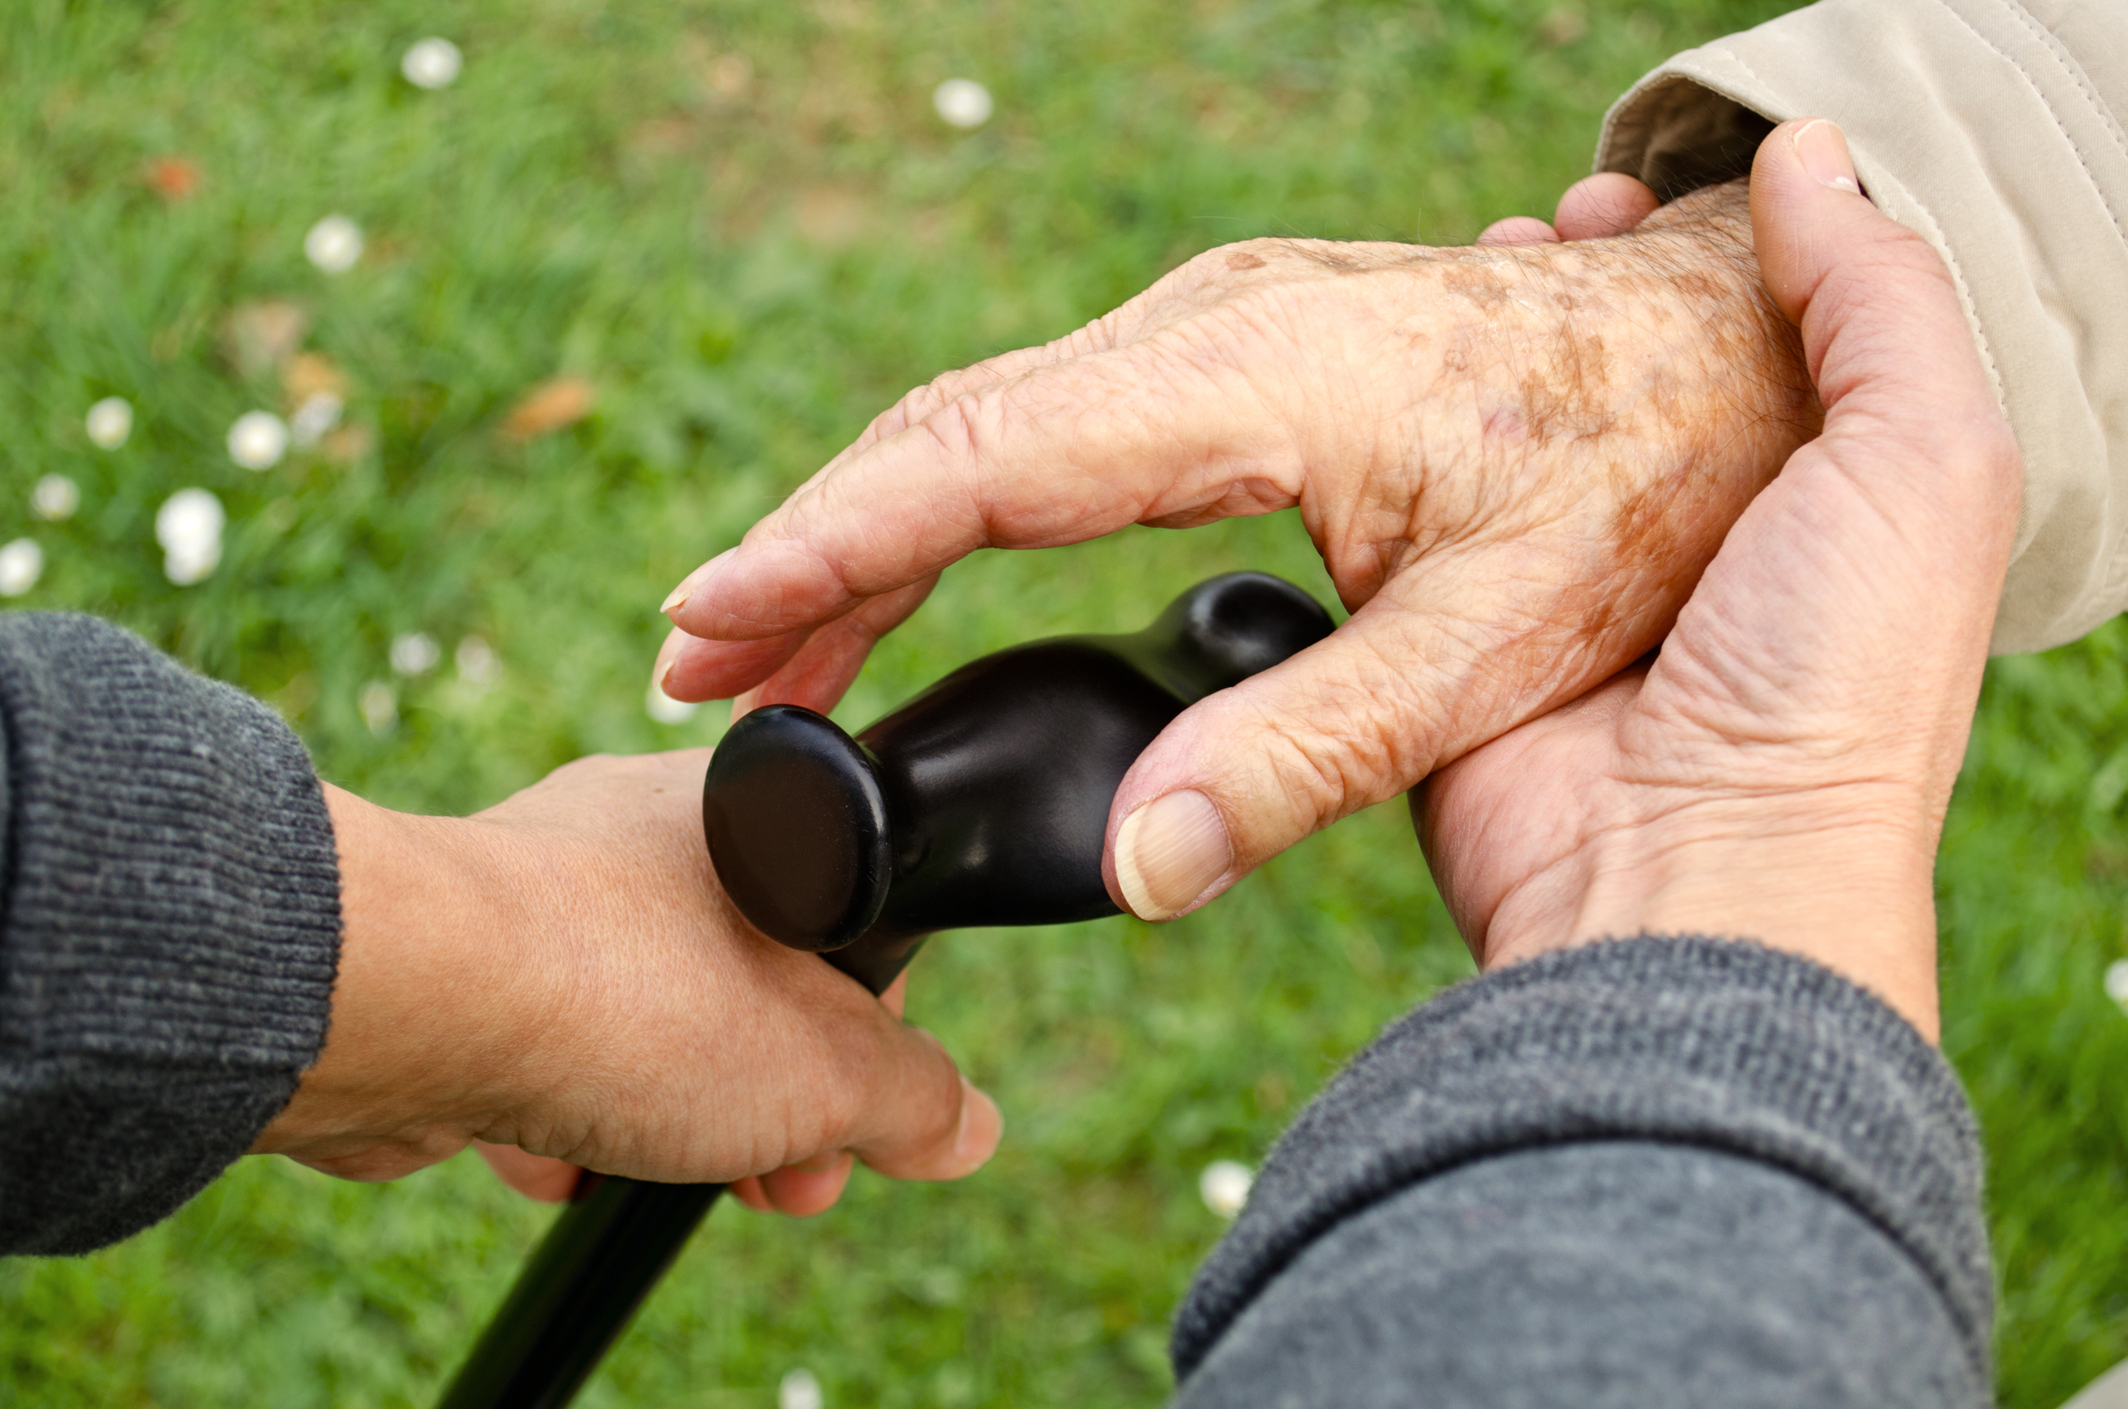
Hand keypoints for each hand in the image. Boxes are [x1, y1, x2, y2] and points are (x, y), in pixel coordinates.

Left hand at [249, 750, 1001, 1216]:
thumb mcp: (827, 1066)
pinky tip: (560, 1164)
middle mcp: (643, 832)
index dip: (871, 1035)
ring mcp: (543, 894)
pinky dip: (560, 1118)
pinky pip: (542, 1049)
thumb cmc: (627, 989)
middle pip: (747, 983)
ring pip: (643, 1025)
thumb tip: (963, 1128)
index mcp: (753, 807)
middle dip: (772, 1102)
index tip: (864, 1115)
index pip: (851, 919)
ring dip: (668, 1119)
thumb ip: (912, 1098)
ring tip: (665, 1175)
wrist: (407, 999)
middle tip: (785, 1178)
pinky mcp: (461, 964)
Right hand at [652, 176, 1816, 925]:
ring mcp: (1217, 324)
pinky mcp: (1231, 348)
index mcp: (1253, 382)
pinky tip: (907, 569)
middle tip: (695, 669)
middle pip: (946, 435)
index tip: (710, 624)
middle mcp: (1210, 327)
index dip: (829, 549)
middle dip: (808, 553)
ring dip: (866, 528)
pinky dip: (950, 499)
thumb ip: (1305, 753)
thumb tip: (1132, 871)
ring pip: (983, 421)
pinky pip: (1049, 419)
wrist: (1734, 359)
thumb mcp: (1491, 639)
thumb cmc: (1646, 486)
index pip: (978, 464)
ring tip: (765, 641)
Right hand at [1417, 120, 2021, 1038]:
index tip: (1623, 202)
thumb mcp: (1923, 461)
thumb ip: (1879, 303)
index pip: (1737, 340)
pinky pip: (1405, 546)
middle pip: (1607, 384)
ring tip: (1456, 279)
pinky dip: (1390, 473)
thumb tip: (1803, 160)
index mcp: (1799, 498)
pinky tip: (1383, 405)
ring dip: (1472, 364)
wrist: (1690, 877)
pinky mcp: (1445, 657)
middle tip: (1529, 232)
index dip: (1681, 259)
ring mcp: (1555, 603)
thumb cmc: (1833, 682)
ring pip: (1500, 452)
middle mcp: (1678, 545)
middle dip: (1563, 299)